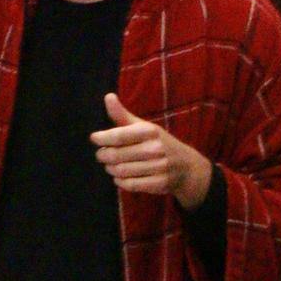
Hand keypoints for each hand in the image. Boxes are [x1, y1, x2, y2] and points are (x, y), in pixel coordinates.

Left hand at [90, 93, 213, 208]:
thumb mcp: (143, 127)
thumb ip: (122, 115)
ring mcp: (158, 167)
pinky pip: (130, 184)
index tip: (94, 138)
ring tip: (111, 165)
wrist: (186, 167)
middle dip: (104, 155)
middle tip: (102, 155)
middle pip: (116, 155)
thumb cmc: (158, 143)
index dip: (102, 138)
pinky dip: (120, 181)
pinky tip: (120, 177)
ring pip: (121, 171)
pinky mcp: (159, 183)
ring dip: (111, 169)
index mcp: (149, 131)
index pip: (119, 135)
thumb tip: (108, 96)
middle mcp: (155, 148)